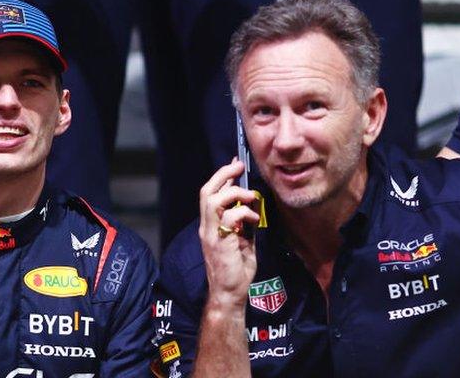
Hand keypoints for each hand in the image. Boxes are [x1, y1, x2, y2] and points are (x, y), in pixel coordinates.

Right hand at [198, 160, 260, 311]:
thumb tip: (250, 207)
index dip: (222, 177)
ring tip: (249, 197)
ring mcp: (210, 234)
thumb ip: (243, 225)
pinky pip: (229, 219)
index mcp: (210, 225)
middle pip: (206, 191)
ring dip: (233, 193)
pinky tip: (253, 219)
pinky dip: (243, 214)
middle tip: (238, 166)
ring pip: (212, 200)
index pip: (210, 194)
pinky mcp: (218, 242)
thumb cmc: (235, 270)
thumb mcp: (242, 241)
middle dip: (222, 175)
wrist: (228, 294)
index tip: (235, 165)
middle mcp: (206, 227)